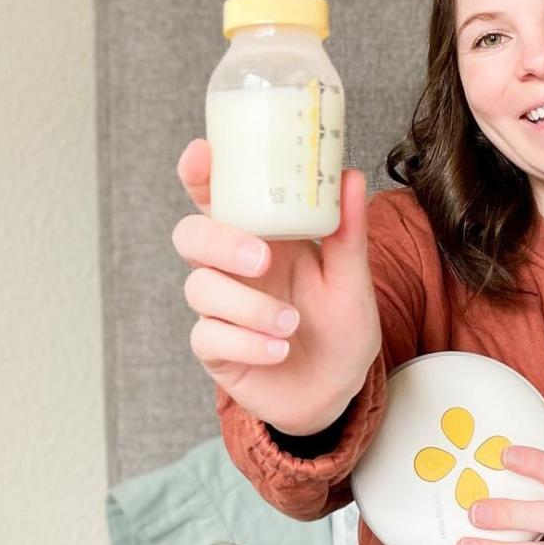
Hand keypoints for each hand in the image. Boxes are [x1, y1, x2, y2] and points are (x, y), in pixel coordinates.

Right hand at [171, 139, 382, 435]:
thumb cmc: (340, 325)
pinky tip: (278, 350)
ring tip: (292, 325)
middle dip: (218, 242)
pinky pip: (209, 337)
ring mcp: (220, 308)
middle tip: (261, 259)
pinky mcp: (216, 348)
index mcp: (261, 236)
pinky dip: (246, 342)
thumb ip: (348, 230)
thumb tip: (348, 176)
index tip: (201, 154)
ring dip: (248, 306)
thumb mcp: (352, 278)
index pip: (217, 196)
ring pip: (200, 288)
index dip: (200, 173)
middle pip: (191, 236)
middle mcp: (233, 267)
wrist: (339, 389)